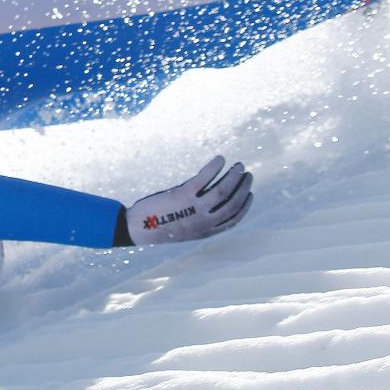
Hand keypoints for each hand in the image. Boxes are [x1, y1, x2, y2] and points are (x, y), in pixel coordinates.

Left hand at [125, 156, 252, 244]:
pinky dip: (216, 166)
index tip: (251, 193)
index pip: (234, 219)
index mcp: (206, 231)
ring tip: (238, 165)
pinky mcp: (183, 194)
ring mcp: (194, 208)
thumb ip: (201, 217)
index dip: (245, 205)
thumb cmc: (161, 225)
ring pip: (223, 189)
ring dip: (234, 175)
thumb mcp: (186, 226)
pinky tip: (221, 158)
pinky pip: (205, 177)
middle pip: (233, 202)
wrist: (138, 228)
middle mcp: (204, 221)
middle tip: (247, 173)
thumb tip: (214, 196)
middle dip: (244, 187)